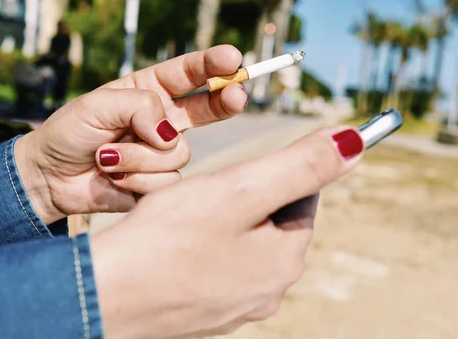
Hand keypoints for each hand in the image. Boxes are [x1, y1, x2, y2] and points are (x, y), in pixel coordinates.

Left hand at [15, 46, 247, 224]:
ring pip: (178, 152)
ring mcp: (162, 152)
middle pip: (207, 108)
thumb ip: (139, 107)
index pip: (188, 74)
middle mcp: (163, 120)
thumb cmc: (70, 132)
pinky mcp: (158, 182)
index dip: (212, 65)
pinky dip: (135, 179)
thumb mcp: (98, 104)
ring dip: (138, 156)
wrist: (50, 176)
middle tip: (237, 95)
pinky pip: (166, 181)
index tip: (233, 59)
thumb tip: (170, 134)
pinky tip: (113, 177)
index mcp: (149, 91)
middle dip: (224, 101)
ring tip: (107, 157)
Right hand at [91, 126, 364, 338]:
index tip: (244, 165)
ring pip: (241, 246)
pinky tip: (173, 247)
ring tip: (183, 220)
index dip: (276, 172)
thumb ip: (301, 165)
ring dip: (221, 224)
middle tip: (202, 195)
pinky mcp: (203, 315)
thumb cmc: (168, 237)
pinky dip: (200, 250)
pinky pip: (214, 269)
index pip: (304, 200)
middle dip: (244, 200)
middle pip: (271, 224)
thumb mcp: (241, 188)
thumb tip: (355, 142)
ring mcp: (235, 309)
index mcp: (285, 261)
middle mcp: (268, 293)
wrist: (101, 298)